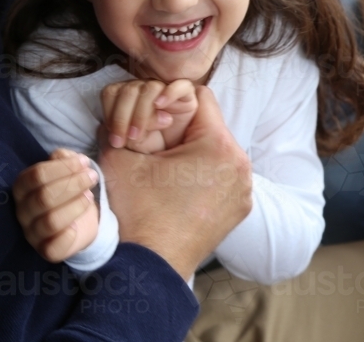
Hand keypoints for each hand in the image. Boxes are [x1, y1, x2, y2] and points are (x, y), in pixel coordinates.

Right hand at [12, 149, 99, 262]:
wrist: (82, 218)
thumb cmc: (70, 189)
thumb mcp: (68, 169)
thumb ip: (63, 159)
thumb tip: (61, 156)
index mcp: (23, 187)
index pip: (37, 175)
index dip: (64, 167)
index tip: (84, 162)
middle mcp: (23, 211)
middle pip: (44, 197)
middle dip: (73, 184)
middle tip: (92, 177)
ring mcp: (32, 233)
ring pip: (50, 221)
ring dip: (75, 206)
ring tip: (89, 196)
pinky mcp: (45, 251)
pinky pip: (52, 248)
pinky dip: (68, 236)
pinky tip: (78, 225)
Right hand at [99, 86, 251, 280]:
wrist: (147, 268)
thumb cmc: (135, 211)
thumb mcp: (119, 153)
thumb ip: (124, 119)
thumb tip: (129, 105)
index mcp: (218, 146)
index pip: (199, 96)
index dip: (172, 102)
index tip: (155, 122)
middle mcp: (240, 166)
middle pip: (211, 124)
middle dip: (183, 130)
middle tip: (158, 148)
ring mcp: (244, 190)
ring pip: (218, 150)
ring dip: (194, 153)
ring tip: (168, 171)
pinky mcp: (240, 209)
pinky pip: (224, 177)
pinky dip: (204, 177)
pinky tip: (180, 190)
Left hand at [101, 79, 197, 153]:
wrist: (178, 152)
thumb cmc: (152, 145)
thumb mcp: (131, 144)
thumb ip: (121, 134)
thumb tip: (114, 127)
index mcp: (127, 96)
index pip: (111, 92)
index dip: (110, 114)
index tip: (116, 140)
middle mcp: (144, 88)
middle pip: (129, 90)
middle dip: (123, 117)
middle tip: (127, 139)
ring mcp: (165, 89)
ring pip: (150, 87)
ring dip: (142, 112)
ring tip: (140, 133)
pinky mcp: (186, 94)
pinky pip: (180, 85)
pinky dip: (169, 93)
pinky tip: (161, 106)